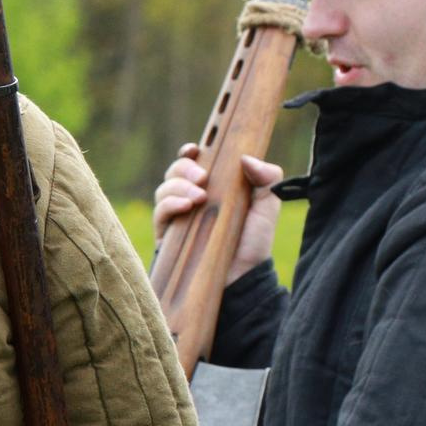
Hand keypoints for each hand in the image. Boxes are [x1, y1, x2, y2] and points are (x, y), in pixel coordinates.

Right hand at [151, 144, 283, 277]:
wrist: (244, 276)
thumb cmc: (254, 241)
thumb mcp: (267, 206)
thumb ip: (267, 178)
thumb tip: (246, 157)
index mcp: (212, 186)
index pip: (192, 162)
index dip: (189, 153)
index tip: (195, 149)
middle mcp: (191, 198)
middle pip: (174, 172)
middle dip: (184, 168)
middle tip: (203, 178)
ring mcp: (177, 217)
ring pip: (163, 189)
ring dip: (178, 187)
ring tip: (199, 198)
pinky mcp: (167, 236)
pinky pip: (159, 214)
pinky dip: (169, 205)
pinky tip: (186, 207)